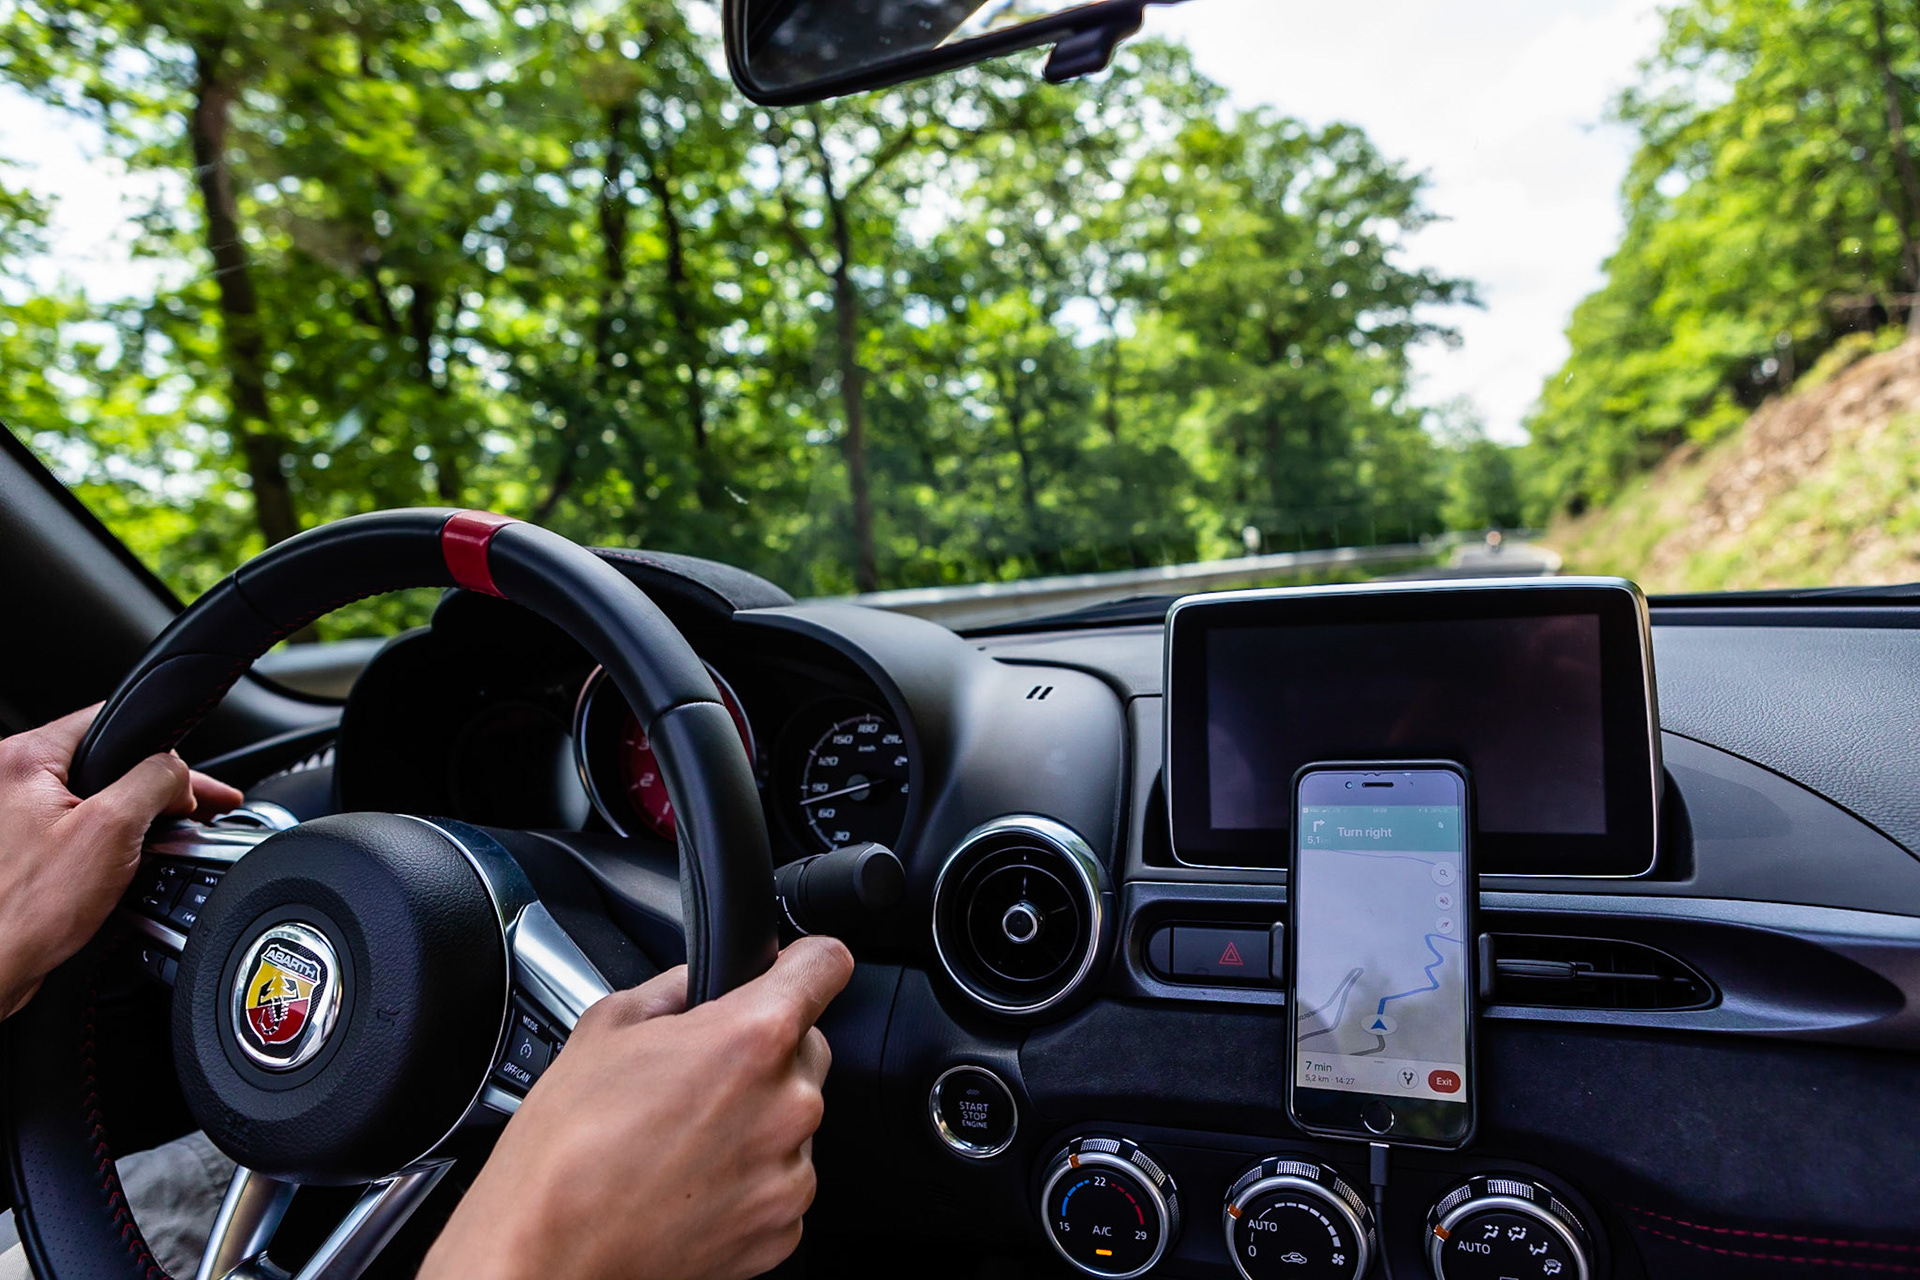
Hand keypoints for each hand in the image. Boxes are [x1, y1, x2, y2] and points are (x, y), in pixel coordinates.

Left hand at [0, 704, 243, 1018]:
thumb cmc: (21, 911)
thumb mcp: (112, 830)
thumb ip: (155, 782)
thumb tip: (179, 773)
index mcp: (25, 759)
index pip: (113, 723)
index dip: (165, 750)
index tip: (195, 788)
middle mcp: (12, 782)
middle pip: (108, 764)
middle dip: (158, 791)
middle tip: (194, 818)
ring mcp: (14, 819)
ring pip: (96, 801)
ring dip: (136, 821)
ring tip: (166, 847)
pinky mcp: (20, 853)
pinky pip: (79, 833)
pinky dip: (110, 846)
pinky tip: (131, 868)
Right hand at [420, 936, 855, 1279]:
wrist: (546, 1258)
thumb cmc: (564, 1152)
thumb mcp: (605, 1028)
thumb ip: (674, 988)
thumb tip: (702, 978)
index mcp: (752, 1038)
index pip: (826, 966)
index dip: (804, 961)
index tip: (792, 970)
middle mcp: (788, 1105)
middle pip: (808, 1048)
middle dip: (764, 1053)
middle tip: (698, 1078)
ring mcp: (791, 1174)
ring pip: (794, 1120)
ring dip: (756, 1120)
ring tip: (682, 1141)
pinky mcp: (784, 1229)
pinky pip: (781, 1181)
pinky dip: (750, 1179)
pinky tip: (691, 1182)